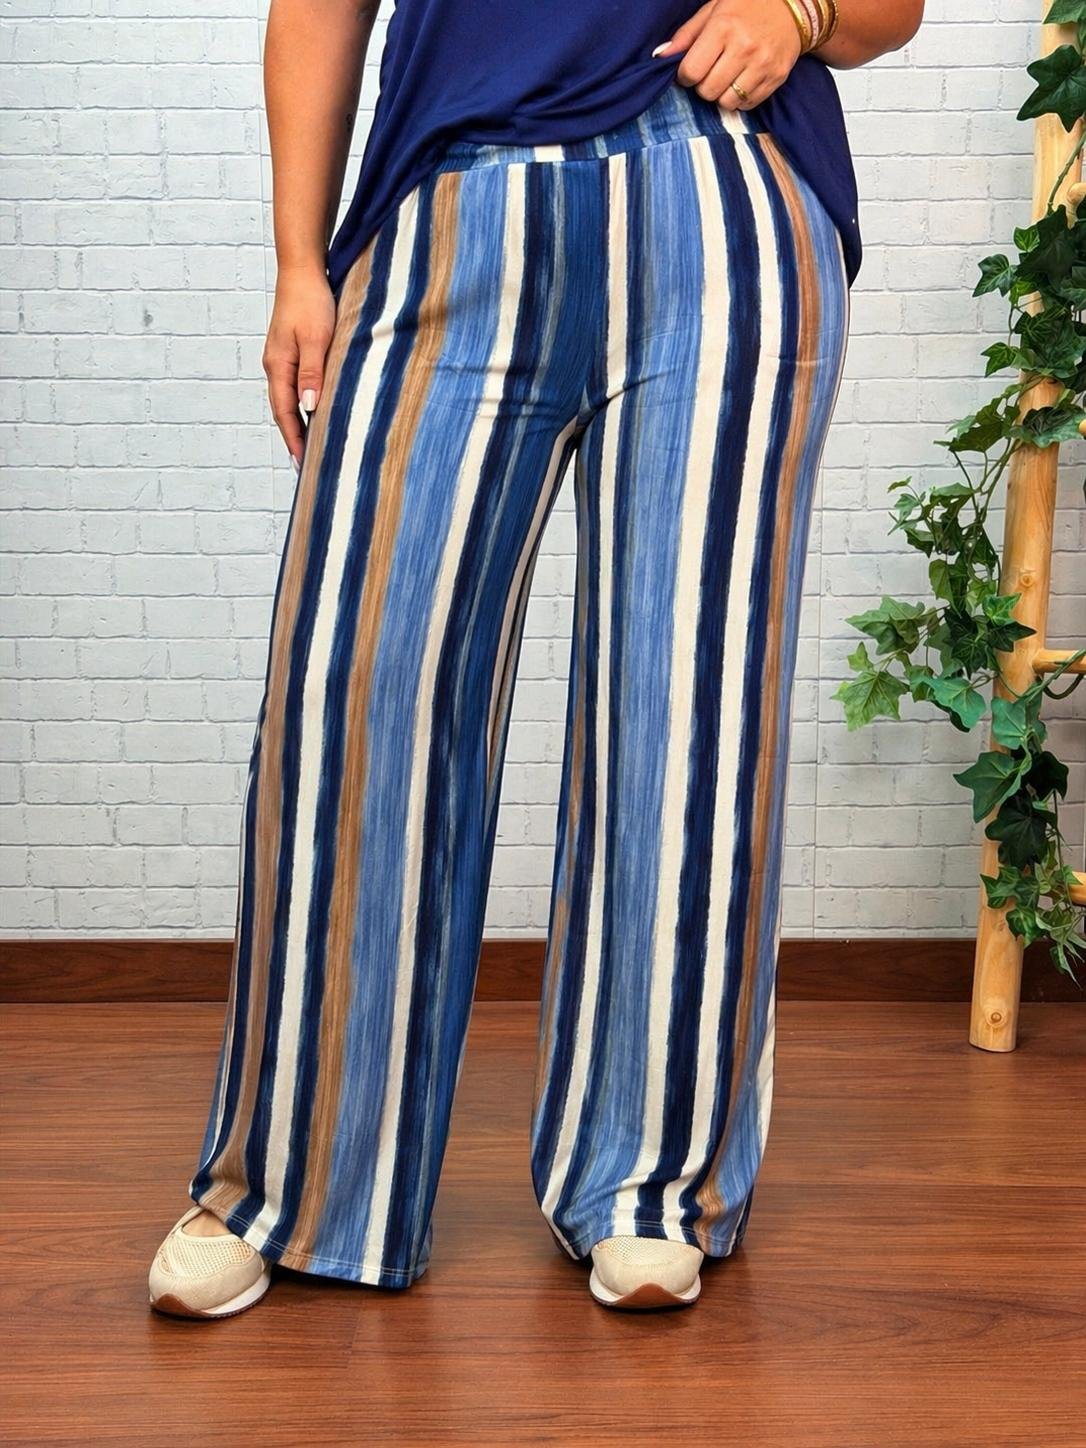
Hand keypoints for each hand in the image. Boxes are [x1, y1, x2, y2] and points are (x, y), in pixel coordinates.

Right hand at [262, 264, 335, 470]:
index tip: (303, 464)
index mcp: (278, 366)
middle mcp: (275, 365)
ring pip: (288, 398)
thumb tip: (309, 408)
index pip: (285, 413)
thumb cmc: (310, 301)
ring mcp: (281, 358)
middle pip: (283, 410)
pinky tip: (313, 410)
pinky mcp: (291, 350)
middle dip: (293, 438)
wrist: (302, 270)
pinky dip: (302, 403)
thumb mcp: (315, 339)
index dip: (294, 440)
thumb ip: (312, 373)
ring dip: (297, 422)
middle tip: (305, 465)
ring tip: (310, 445)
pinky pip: (295, 385)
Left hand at [653, 0, 802, 109]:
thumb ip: (686, 35)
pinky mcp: (776, 78)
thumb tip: (660, 56)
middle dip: (703, 85)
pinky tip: (742, 80)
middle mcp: (744, 48)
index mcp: (724, 27)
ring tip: (726, 77)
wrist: (793, 6)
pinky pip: (747, 105)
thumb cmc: (747, 6)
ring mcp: (763, 65)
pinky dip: (740, 98)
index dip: (685, 75)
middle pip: (707, 91)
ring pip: (726, 103)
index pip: (691, 71)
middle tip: (710, 72)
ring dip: (721, 95)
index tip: (691, 69)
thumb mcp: (713, 9)